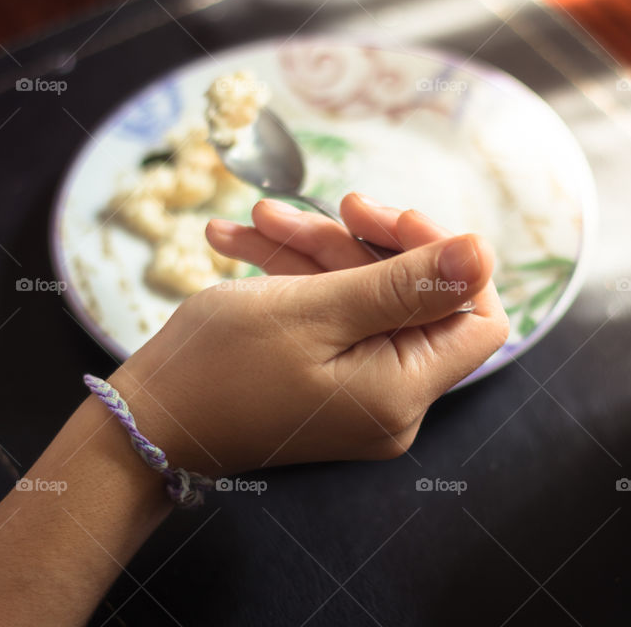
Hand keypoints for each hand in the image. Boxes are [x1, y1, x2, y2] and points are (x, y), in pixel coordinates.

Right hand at [110, 193, 508, 474]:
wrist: (146, 424)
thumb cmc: (221, 368)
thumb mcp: (316, 310)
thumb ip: (405, 283)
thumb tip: (485, 251)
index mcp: (404, 391)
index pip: (478, 317)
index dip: (446, 260)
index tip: (388, 219)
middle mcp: (393, 399)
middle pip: (410, 297)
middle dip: (356, 243)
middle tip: (309, 207)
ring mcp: (360, 390)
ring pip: (363, 296)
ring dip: (314, 250)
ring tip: (257, 220)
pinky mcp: (328, 379)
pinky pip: (332, 316)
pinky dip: (294, 276)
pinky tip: (239, 243)